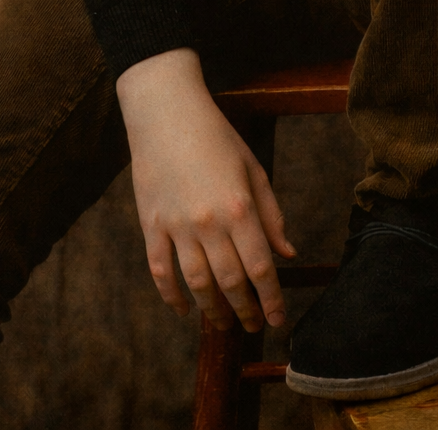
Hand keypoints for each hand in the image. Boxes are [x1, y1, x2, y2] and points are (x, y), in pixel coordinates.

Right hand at [117, 49, 295, 332]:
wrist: (166, 112)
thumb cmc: (216, 136)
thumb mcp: (253, 168)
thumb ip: (271, 213)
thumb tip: (286, 253)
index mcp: (240, 207)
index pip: (260, 267)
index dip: (270, 299)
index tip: (276, 320)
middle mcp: (210, 222)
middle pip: (231, 281)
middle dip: (244, 310)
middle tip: (251, 327)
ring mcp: (177, 225)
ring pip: (197, 283)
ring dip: (212, 309)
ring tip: (223, 323)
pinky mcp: (151, 225)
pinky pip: (161, 271)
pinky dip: (172, 296)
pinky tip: (184, 309)